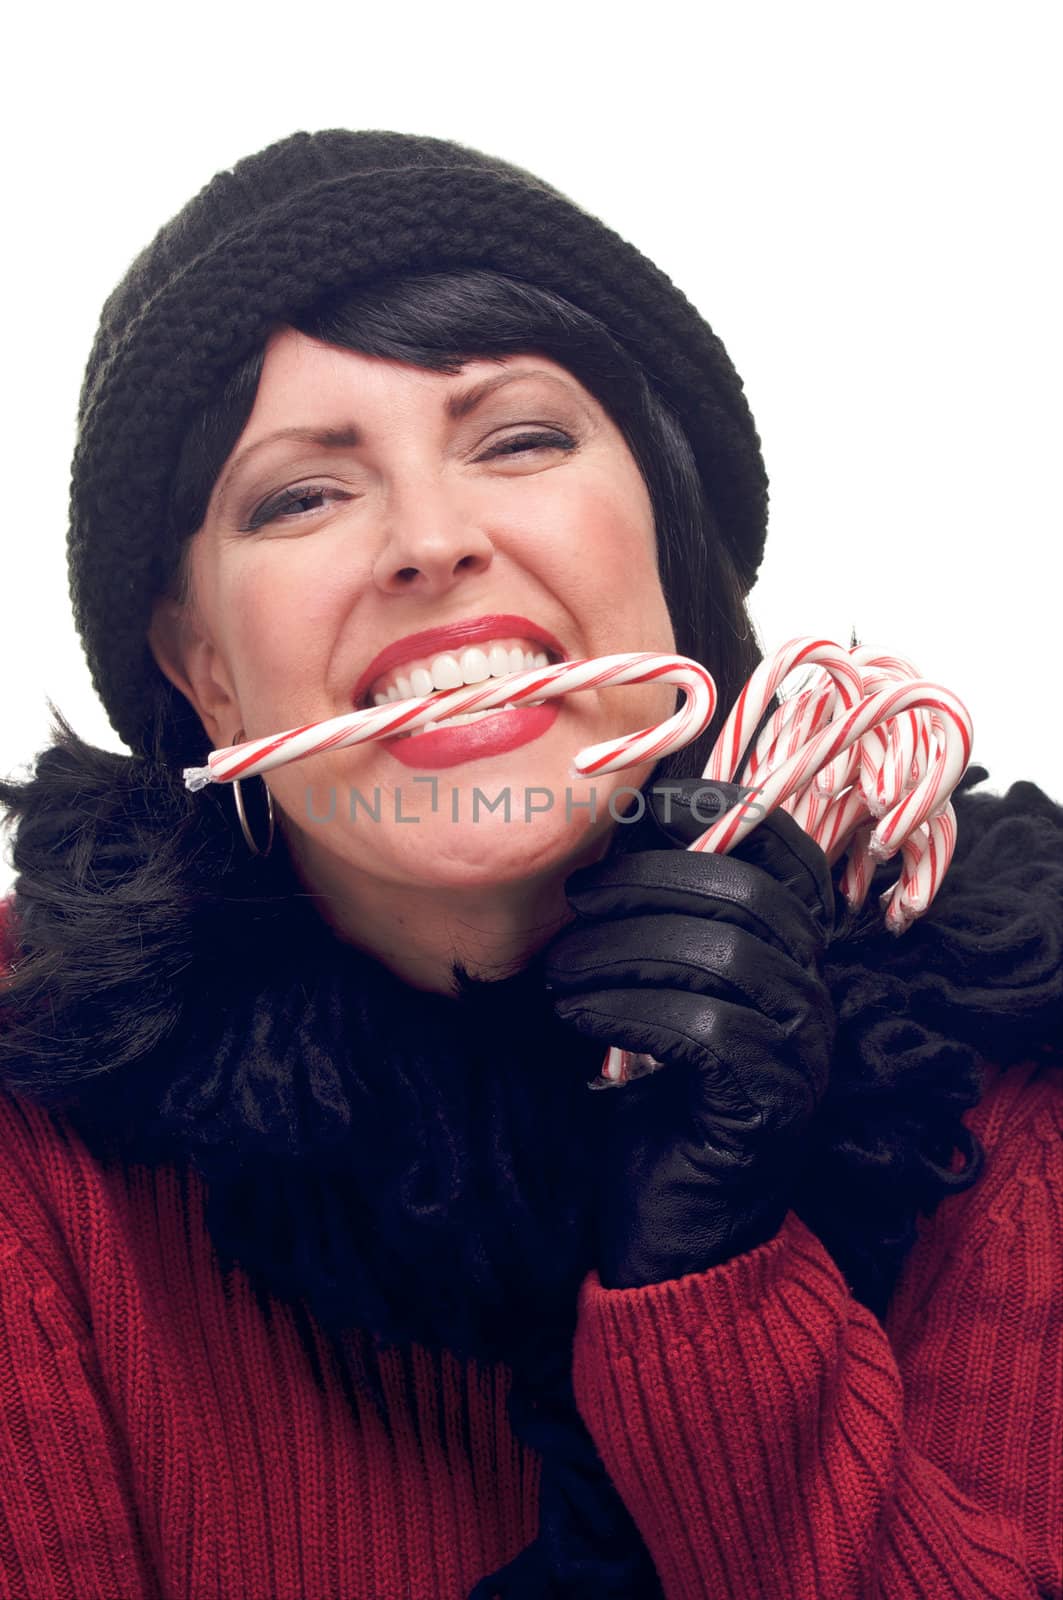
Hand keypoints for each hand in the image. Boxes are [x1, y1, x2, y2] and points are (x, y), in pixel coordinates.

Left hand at [543, 780, 837, 1289]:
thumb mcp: (656, 1000)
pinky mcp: (771, 1100)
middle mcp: (814, 996)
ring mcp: (801, 1050)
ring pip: (722, 955)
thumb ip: (657, 930)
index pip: (791, 858)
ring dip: (621, 950)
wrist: (677, 1235)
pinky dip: (627, 1008)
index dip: (726, 813)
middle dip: (646, 883)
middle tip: (574, 902)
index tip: (649, 805)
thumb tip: (606, 845)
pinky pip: (703, 1026)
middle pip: (745, 895)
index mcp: (792, 959)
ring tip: (558, 973)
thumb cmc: (656, 1107)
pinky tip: (578, 1015)